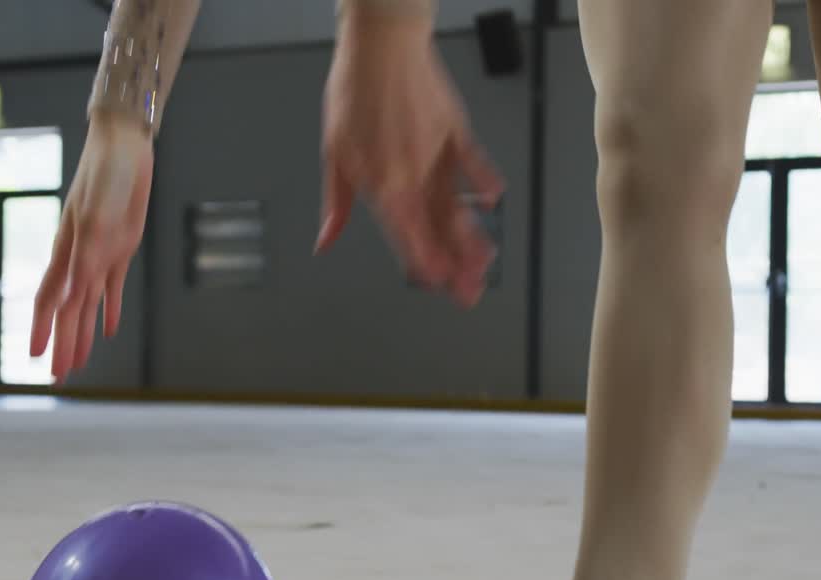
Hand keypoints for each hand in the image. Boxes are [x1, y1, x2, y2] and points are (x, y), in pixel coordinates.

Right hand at [31, 111, 152, 381]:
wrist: (125, 148)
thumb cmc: (106, 176)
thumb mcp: (97, 215)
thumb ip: (86, 254)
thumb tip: (74, 294)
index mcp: (69, 252)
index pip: (52, 301)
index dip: (44, 330)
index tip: (37, 358)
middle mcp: (80, 258)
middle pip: (69, 311)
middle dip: (64, 344)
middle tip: (59, 378)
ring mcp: (101, 253)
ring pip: (89, 304)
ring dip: (84, 333)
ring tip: (81, 362)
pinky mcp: (122, 246)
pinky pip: (113, 287)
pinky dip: (110, 309)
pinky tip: (108, 329)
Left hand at [315, 8, 503, 307]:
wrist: (380, 48)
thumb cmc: (355, 92)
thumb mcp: (335, 152)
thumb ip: (338, 202)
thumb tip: (327, 239)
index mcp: (382, 183)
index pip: (407, 236)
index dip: (423, 263)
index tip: (436, 284)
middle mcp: (413, 174)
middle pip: (438, 230)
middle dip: (455, 265)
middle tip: (469, 291)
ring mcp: (437, 155)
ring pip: (459, 205)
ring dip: (473, 237)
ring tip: (485, 259)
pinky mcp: (455, 132)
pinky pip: (473, 162)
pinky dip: (483, 181)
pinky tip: (493, 200)